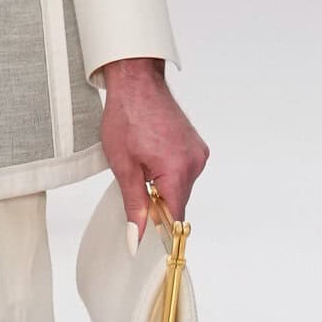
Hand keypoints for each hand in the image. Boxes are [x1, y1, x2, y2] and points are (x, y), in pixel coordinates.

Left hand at [98, 58, 209, 241]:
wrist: (136, 83)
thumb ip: (134, 206)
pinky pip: (183, 170)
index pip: (176, 217)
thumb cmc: (127, 117)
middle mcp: (195, 163)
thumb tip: (136, 238)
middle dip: (157, 201)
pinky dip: (168, 171)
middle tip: (134, 181)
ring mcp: (198, 152)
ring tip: (141, 162)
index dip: (160, 227)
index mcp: (178, 171)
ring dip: (161, 185)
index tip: (146, 230)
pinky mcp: (196, 145)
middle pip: (178, 202)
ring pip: (180, 186)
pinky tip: (151, 155)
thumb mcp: (123, 167)